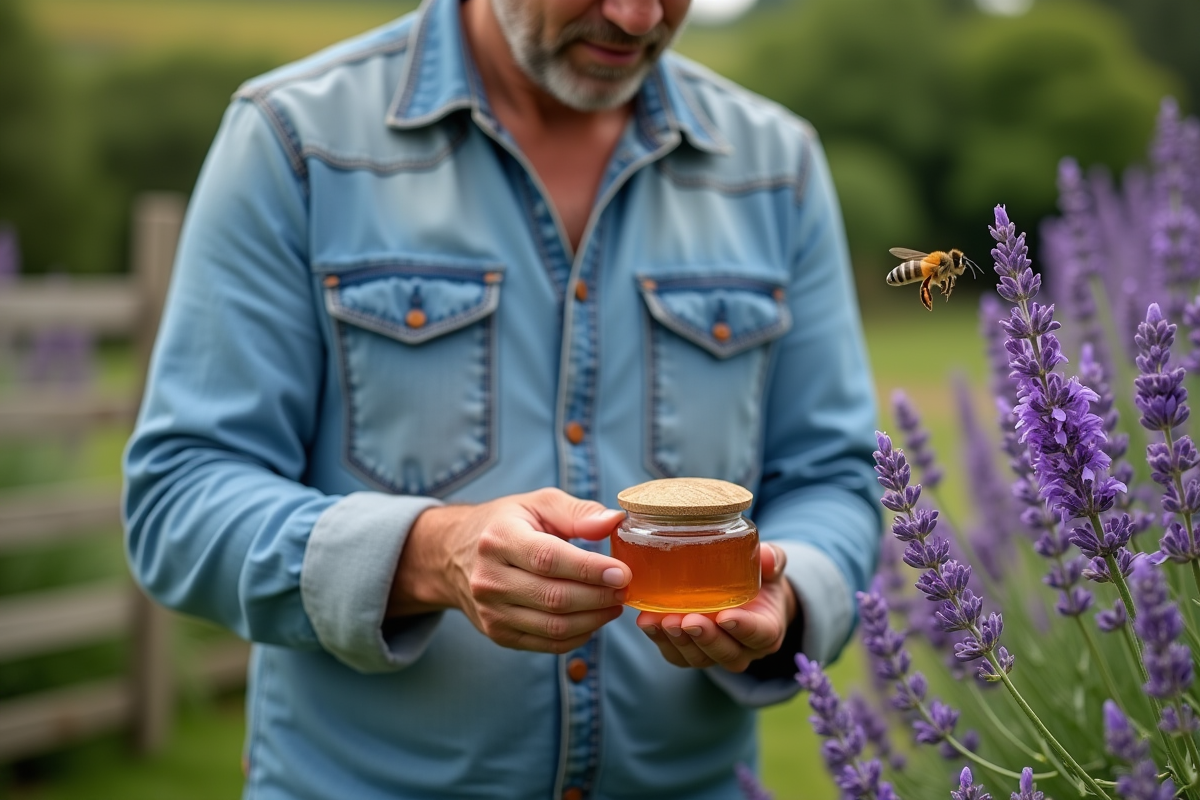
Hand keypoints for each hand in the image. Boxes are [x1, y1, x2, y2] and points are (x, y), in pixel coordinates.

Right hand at [388, 488, 630, 653]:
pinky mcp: (497, 633)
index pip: (549, 559)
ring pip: (553, 626)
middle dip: (598, 596)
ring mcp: (490, 611)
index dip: (589, 569)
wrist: (453, 554)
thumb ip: (578, 512)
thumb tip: (614, 522)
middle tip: (626, 589)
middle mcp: (489, 578)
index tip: (623, 572)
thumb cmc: (506, 524)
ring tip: (615, 603)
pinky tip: (594, 619)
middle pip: (554, 598)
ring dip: (594, 619)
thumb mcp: (537, 504)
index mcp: (499, 538)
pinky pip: (546, 644)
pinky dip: (578, 636)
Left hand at [635, 543, 796, 672]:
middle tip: (688, 620)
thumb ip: (773, 561)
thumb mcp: (771, 568)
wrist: (746, 599)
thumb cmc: (760, 582)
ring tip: (664, 621)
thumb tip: (767, 555)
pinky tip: (647, 622)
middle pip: (726, 652)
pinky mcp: (691, 654)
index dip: (743, 628)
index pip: (759, 634)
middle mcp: (743, 650)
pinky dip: (660, 640)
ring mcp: (716, 655)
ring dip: (680, 641)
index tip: (725, 616)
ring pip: (699, 657)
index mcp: (767, 630)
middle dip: (705, 637)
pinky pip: (676, 655)